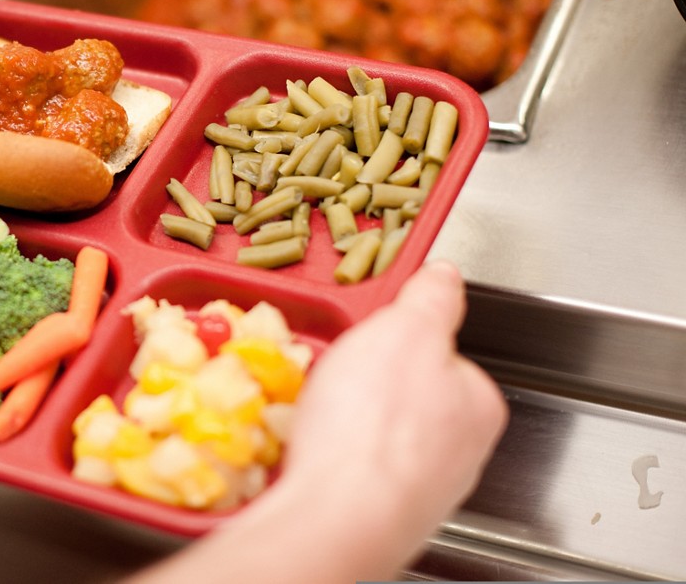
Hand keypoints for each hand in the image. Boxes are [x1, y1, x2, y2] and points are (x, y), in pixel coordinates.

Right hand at [278, 260, 506, 561]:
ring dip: (349, 425)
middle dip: (371, 386)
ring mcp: (422, 493)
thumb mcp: (405, 328)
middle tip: (337, 378)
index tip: (370, 339)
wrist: (337, 515)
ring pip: (379, 438)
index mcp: (478, 404)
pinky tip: (315, 453)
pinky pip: (354, 472)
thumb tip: (445, 275)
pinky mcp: (381, 517)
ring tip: (320, 417)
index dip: (400, 340)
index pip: (444, 356)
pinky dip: (333, 460)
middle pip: (410, 399)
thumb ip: (431, 299)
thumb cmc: (374, 424)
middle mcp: (460, 455)